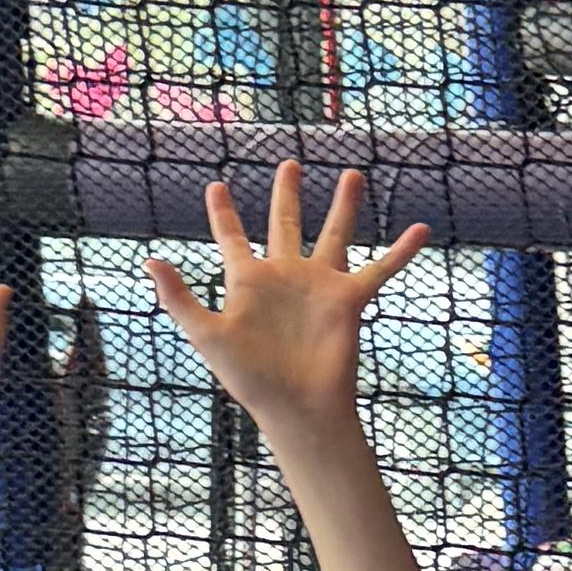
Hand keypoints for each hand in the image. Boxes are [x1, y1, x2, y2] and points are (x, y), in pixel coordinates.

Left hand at [146, 159, 431, 437]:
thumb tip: (150, 260)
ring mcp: (319, 285)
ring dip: (344, 206)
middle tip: (288, 164)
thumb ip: (179, 297)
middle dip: (287, 195)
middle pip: (286, 223)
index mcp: (249, 281)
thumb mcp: (207, 335)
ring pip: (334, 234)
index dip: (223, 213)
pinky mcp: (349, 300)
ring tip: (352, 174)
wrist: (298, 406)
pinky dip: (401, 251)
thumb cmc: (251, 378)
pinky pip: (381, 269)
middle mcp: (286, 276)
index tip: (216, 185)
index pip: (232, 237)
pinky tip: (421, 229)